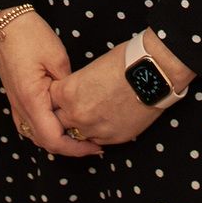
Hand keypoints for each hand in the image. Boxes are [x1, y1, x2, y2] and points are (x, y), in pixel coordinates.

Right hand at [0, 12, 101, 156]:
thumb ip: (68, 87)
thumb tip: (79, 104)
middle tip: (93, 144)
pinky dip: (45, 130)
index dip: (75, 148)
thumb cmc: (31, 35)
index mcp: (32, 99)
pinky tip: (59, 124)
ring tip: (78, 137)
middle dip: (69, 148)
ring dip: (56, 140)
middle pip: (44, 142)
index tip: (95, 146)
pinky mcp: (16, 97)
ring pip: (35, 135)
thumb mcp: (58, 59)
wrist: (6, 21)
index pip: (53, 138)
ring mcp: (15, 103)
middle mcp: (20, 107)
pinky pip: (29, 124)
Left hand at [49, 31, 192, 147]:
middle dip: (62, 116)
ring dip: (79, 127)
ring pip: (76, 135)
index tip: (60, 96)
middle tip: (71, 109)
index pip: (49, 100)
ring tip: (90, 115)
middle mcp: (76, 114)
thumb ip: (76, 86)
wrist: (152, 73)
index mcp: (67, 92)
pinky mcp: (112, 139)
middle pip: (58, 122)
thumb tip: (74, 94)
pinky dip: (97, 133)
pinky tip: (105, 121)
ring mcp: (94, 129)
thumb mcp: (91, 68)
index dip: (55, 97)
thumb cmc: (124, 61)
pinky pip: (96, 141)